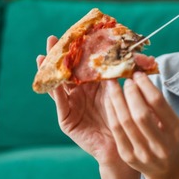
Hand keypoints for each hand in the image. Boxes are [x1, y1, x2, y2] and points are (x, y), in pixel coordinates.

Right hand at [36, 36, 124, 169]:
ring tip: (43, 57)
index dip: (76, 50)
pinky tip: (53, 81)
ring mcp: (71, 106)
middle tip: (52, 39)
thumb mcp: (122, 91)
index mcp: (92, 86)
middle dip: (58, 56)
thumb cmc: (125, 118)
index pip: (81, 64)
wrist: (124, 145)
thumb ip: (122, 75)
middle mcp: (79, 94)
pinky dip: (56, 92)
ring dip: (50, 71)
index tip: (72, 33)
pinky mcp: (67, 120)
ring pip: (58, 85)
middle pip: (66, 71)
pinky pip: (60, 103)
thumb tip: (136, 53)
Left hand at [103, 72, 178, 178]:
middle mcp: (160, 145)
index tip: (138, 75)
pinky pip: (116, 131)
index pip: (158, 104)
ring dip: (117, 100)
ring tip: (114, 85)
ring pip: (125, 122)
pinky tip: (109, 100)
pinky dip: (111, 112)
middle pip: (141, 114)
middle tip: (126, 80)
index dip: (146, 86)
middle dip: (131, 93)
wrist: (165, 170)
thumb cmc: (170, 139)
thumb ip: (159, 105)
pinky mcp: (128, 156)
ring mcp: (143, 153)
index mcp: (175, 132)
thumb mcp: (173, 122)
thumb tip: (140, 80)